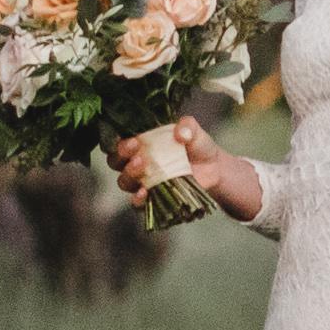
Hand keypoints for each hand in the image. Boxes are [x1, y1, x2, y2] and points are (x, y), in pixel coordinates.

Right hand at [110, 119, 260, 224]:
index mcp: (141, 142)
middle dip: (121, 158)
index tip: (134, 141)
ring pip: (124, 181)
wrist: (213, 169)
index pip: (120, 142)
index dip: (120, 142)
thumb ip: (188, 126)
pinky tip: (144, 193)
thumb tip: (180, 132)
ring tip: (143, 167)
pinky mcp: (152, 198)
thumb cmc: (197, 146)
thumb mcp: (195, 132)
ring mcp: (143, 181)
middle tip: (137, 155)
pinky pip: (137, 203)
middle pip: (116, 162)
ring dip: (129, 176)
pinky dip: (137, 199)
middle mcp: (136, 161)